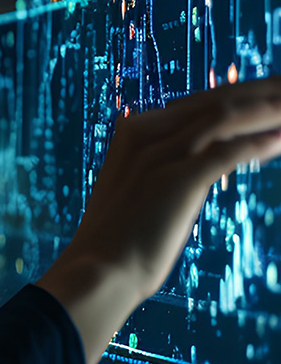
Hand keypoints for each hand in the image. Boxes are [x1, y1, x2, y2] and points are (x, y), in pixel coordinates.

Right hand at [36, 75, 280, 363]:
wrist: (100, 271)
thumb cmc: (120, 240)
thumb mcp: (140, 191)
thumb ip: (165, 166)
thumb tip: (208, 160)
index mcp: (134, 132)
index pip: (199, 102)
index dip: (239, 95)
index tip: (270, 95)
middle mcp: (147, 135)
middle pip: (216, 100)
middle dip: (261, 92)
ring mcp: (160, 155)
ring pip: (225, 118)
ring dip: (268, 111)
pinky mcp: (176, 179)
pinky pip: (227, 153)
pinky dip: (258, 144)